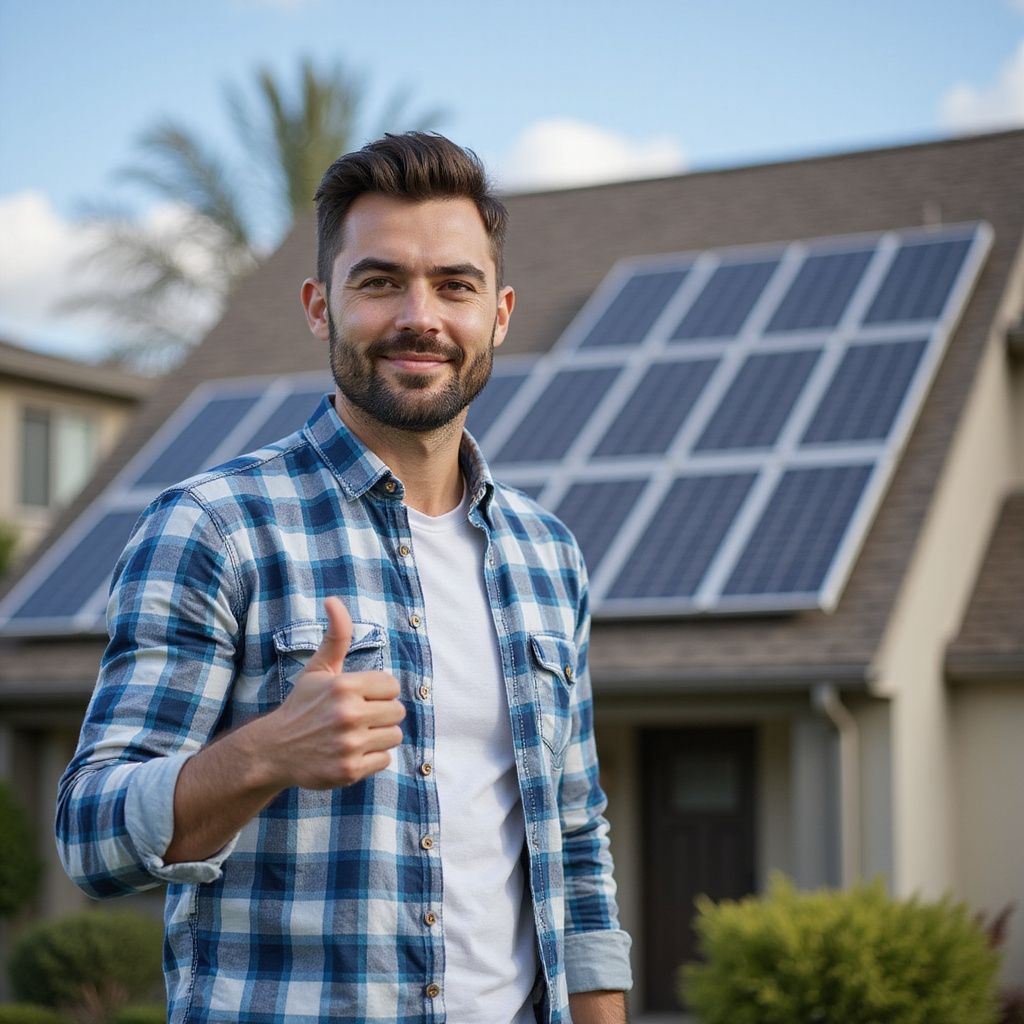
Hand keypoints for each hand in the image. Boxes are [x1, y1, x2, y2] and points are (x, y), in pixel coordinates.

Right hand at [261, 597, 404, 789]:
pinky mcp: (350, 771)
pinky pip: (384, 760)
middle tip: (358, 717)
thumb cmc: (302, 705)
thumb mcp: (318, 668)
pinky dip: (371, 758)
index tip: (359, 697)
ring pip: (394, 736)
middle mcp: (348, 714)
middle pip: (397, 712)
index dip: (378, 692)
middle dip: (381, 713)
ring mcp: (349, 744)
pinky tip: (350, 752)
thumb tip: (333, 600)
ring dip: (379, 736)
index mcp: (344, 686)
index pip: (392, 686)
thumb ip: (336, 636)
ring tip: (355, 734)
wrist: (273, 750)